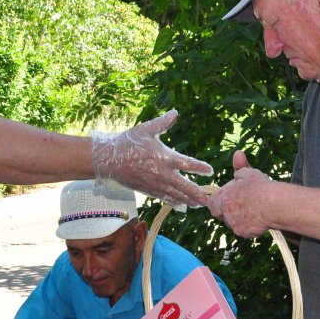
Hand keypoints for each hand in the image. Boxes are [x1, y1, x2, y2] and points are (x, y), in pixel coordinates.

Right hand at [91, 110, 212, 208]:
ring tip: (197, 205)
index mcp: (164, 157)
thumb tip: (175, 112)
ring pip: (175, 195)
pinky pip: (163, 198)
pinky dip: (173, 202)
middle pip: (184, 185)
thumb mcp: (145, 129)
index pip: (187, 163)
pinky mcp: (147, 190)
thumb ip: (162, 123)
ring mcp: (155, 184)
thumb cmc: (127, 143)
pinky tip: (180, 206)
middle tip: (207, 199)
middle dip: (196, 192)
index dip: (200, 168)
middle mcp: (162, 173)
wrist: (109, 159)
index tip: (211, 171)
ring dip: (187, 200)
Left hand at [208, 150, 273, 237]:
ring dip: (238, 219)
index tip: (227, 199)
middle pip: (220, 215)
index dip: (217, 201)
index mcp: (224, 197)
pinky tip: (258, 220)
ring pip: (232, 223)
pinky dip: (248, 227)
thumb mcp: (249, 173)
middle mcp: (226, 212)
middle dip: (227, 211)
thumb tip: (237, 153)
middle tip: (240, 206)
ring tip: (252, 211)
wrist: (274, 204)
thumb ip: (240, 166)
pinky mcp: (244, 233)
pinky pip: (243, 231)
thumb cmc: (261, 187)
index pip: (211, 203)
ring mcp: (234, 224)